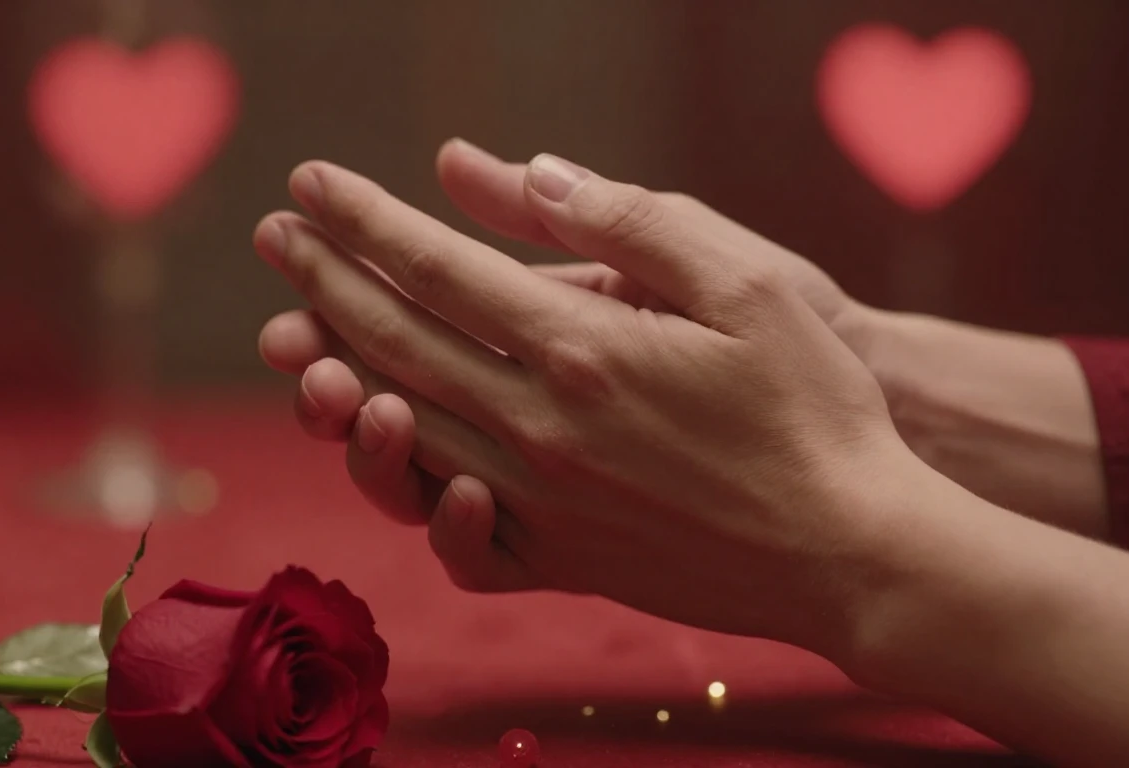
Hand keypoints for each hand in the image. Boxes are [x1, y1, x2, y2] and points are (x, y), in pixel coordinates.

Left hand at [253, 151, 918, 654]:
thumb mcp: (747, 282)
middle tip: (276, 238)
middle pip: (395, 344)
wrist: (851, 552)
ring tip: (296, 334)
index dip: (362, 222)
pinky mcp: (559, 562)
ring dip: (335, 373)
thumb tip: (524, 172)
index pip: (434, 271)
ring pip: (402, 430)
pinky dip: (404, 485)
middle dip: (325, 282)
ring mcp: (541, 505)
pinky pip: (451, 531)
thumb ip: (628, 220)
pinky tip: (389, 454)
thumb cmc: (816, 408)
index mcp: (582, 351)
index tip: (309, 184)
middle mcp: (539, 430)